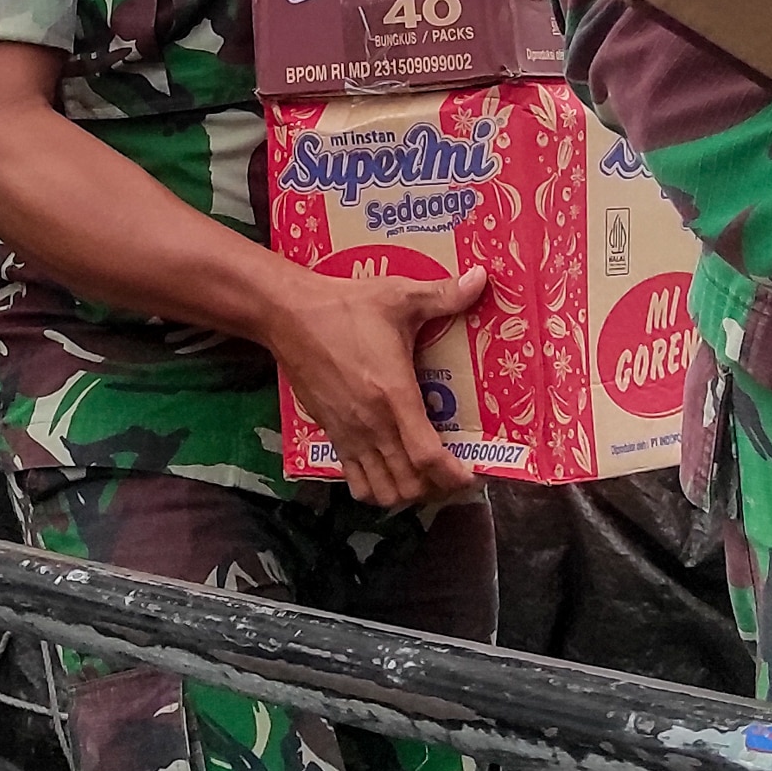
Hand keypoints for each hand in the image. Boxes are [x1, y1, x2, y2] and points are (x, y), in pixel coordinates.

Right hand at [261, 264, 489, 511]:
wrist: (289, 315)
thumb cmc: (347, 306)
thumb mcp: (399, 295)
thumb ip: (443, 293)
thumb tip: (482, 278)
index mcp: (394, 394)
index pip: (426, 456)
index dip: (452, 475)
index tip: (469, 475)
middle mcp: (372, 424)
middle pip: (409, 484)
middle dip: (437, 487)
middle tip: (453, 473)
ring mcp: (349, 433)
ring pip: (382, 491)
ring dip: (407, 492)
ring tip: (424, 477)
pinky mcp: (331, 433)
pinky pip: (355, 481)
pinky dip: (376, 488)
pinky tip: (389, 471)